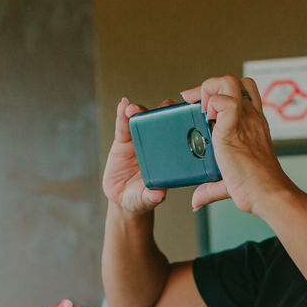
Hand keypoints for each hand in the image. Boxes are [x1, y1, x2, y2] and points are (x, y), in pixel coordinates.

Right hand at [102, 97, 174, 217]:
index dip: (182, 125)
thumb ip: (152, 197)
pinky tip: (122, 105)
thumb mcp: (147, 199)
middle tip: (164, 106)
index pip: (177, 137)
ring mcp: (139, 140)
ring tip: (133, 108)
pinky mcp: (122, 141)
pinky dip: (122, 115)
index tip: (184, 117)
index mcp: (168, 156)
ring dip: (138, 110)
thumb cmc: (141, 198)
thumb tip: (159, 195)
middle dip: (163, 111)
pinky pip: (122, 125)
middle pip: (161, 122)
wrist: (123, 200)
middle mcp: (155, 145)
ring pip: (141, 119)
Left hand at [180, 76, 293, 213]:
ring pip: (227, 82)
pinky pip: (225, 101)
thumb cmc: (255, 187)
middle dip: (209, 87)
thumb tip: (196, 201)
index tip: (205, 106)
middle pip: (232, 80)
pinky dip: (212, 106)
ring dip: (209, 91)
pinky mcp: (234, 128)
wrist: (267, 193)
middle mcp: (250, 117)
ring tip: (204, 114)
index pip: (242, 90)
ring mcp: (245, 119)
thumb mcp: (229, 180)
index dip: (222, 91)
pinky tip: (209, 122)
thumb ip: (210, 189)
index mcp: (253, 123)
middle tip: (198, 107)